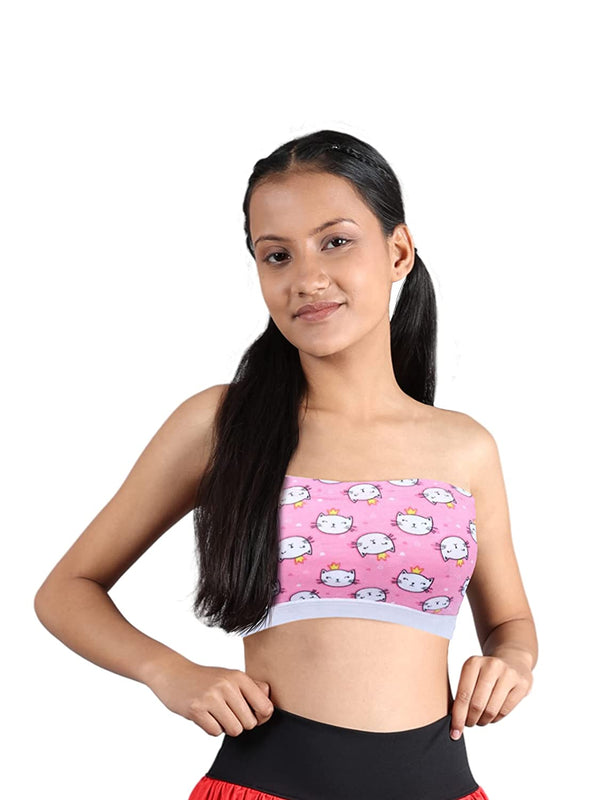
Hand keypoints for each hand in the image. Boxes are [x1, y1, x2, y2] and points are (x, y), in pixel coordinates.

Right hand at [145, 656, 274, 736]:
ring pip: (234, 730)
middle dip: (240, 723)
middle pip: (249, 723)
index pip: (265, 707)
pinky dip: (211, 728)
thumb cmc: (205, 678)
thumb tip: (269, 708)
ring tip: (216, 714)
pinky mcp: (197, 710)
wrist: (172, 672)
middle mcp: (227, 685)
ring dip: (226, 727)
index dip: (261, 717)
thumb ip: (252, 688)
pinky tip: (204, 715)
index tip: (251, 715)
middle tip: (227, 712)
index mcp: (238, 677)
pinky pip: (215, 732)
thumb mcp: (229, 676)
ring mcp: (211, 697)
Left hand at [450, 653, 532, 739]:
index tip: (454, 732)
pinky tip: (492, 716)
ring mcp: (508, 674)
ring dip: (483, 721)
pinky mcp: (522, 684)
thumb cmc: (486, 673)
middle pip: (477, 704)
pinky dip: (496, 719)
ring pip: (491, 709)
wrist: (512, 660)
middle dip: (471, 720)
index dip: (458, 716)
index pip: (463, 695)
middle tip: (469, 724)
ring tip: (480, 720)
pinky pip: (505, 710)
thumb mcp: (471, 674)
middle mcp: (491, 665)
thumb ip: (462, 693)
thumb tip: (454, 721)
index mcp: (473, 662)